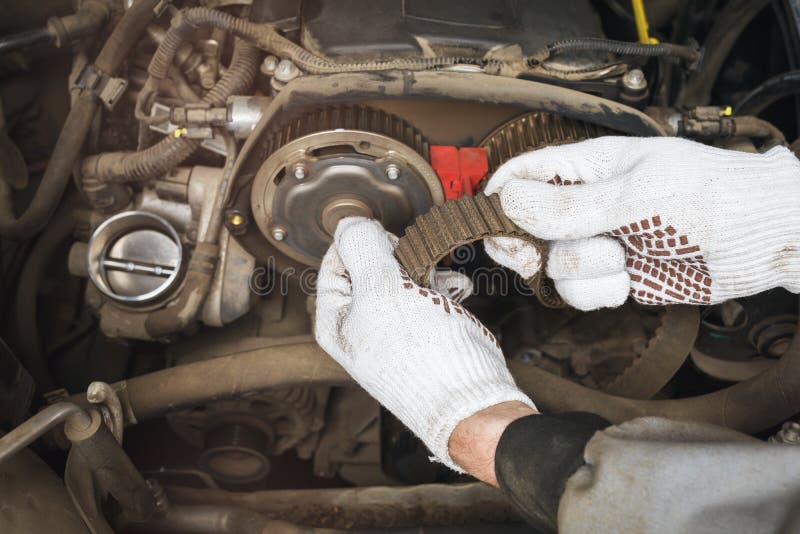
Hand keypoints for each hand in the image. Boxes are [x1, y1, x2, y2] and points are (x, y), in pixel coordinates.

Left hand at [314, 217, 535, 470]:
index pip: (336, 259)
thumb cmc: (423, 357)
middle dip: (401, 258)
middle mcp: (360, 323)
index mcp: (335, 319)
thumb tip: (349, 222)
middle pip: (373, 263)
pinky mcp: (423, 328)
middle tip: (415, 267)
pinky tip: (455, 294)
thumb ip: (363, 249)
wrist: (471, 397)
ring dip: (427, 269)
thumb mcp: (382, 292)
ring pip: (404, 274)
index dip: (363, 245)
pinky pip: (428, 291)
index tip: (387, 247)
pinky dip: (444, 286)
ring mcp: (393, 327)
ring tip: (441, 282)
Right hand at [483, 136, 799, 309]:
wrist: (760, 239)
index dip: (499, 198)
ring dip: (583, 269)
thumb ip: (568, 206)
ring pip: (552, 266)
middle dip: (528, 246)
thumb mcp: (634, 195)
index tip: (494, 223)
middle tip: (534, 255)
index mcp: (585, 167)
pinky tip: (628, 280)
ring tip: (622, 258)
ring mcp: (597, 242)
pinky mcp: (613, 277)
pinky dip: (600, 292)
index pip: (521, 174)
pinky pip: (579, 292)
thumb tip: (507, 202)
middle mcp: (584, 206)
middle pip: (523, 228)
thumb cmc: (706, 196)